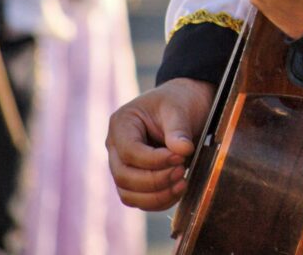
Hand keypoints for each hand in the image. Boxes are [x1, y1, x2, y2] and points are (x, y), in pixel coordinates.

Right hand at [107, 77, 215, 210]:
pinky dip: (159, 201)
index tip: (180, 157)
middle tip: (182, 171)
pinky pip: (139, 200)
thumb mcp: (180, 108)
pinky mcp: (135, 180)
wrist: (187, 105)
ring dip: (156, 196)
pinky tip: (179, 190)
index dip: (154, 161)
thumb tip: (183, 151)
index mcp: (122, 123)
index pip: (129, 152)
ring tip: (183, 183)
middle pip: (124, 176)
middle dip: (155, 180)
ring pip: (128, 194)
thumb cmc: (180, 101)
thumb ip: (179, 129)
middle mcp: (116, 146)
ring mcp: (123, 165)